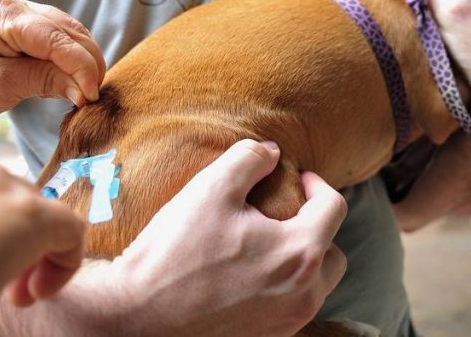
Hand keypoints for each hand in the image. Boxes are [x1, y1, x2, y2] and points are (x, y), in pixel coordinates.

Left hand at [0, 0, 106, 123]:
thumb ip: (43, 82)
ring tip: (88, 92)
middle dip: (88, 63)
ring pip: (71, 34)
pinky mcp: (28, 29)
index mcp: (3, 13)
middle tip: (95, 97)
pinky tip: (76, 82)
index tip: (92, 94)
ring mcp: (23, 14)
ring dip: (85, 61)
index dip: (80, 65)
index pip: (55, 37)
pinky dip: (73, 60)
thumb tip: (85, 91)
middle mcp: (17, 6)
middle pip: (69, 31)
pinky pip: (62, 41)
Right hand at [38, 140, 348, 336]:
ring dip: (301, 261)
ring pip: (315, 285)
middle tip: (285, 213)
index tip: (296, 178)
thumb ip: (249, 160)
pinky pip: (291, 308)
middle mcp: (304, 294)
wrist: (137, 314)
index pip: (334, 208)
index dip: (317, 184)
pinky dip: (281, 288)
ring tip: (267, 244)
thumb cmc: (175, 251)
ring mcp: (288, 323)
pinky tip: (249, 276)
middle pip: (333, 253)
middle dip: (316, 228)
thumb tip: (272, 152)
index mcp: (300, 253)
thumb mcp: (211, 188)